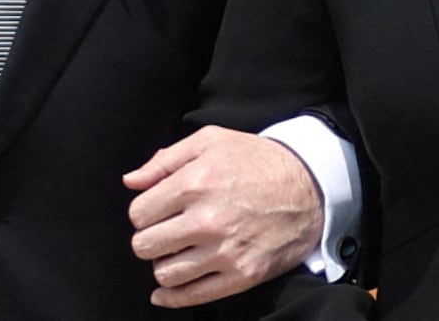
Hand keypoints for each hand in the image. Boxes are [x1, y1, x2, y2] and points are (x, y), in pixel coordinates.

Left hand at [124, 125, 322, 307]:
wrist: (308, 187)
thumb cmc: (256, 160)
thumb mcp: (211, 140)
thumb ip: (165, 159)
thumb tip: (131, 182)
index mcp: (195, 183)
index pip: (139, 213)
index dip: (143, 212)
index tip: (156, 211)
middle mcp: (207, 219)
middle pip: (145, 246)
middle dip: (149, 238)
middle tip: (164, 231)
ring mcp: (225, 250)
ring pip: (165, 273)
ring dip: (163, 264)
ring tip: (176, 252)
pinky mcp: (242, 274)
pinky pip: (193, 296)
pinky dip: (172, 297)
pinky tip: (164, 292)